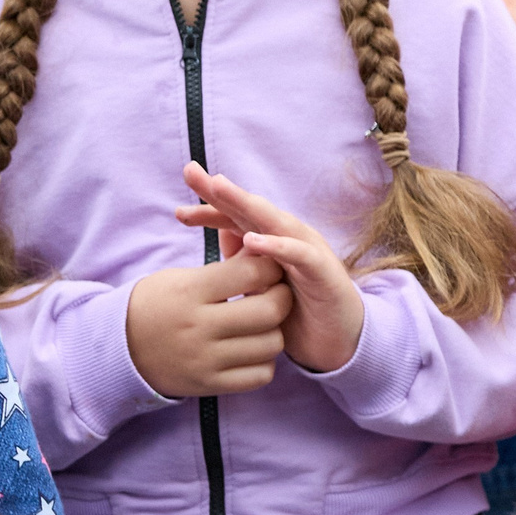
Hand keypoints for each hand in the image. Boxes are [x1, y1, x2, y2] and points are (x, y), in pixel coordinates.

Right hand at [125, 252, 292, 398]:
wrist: (115, 348)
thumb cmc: (157, 304)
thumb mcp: (183, 277)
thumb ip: (227, 267)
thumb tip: (269, 251)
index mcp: (189, 292)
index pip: (252, 273)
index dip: (270, 267)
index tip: (268, 269)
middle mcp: (197, 327)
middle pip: (270, 311)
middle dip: (281, 298)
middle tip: (275, 295)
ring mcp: (203, 360)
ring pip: (271, 344)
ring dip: (274, 331)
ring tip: (259, 324)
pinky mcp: (208, 385)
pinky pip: (261, 375)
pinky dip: (264, 362)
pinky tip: (250, 350)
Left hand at [177, 164, 365, 374]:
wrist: (337, 342)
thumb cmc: (298, 312)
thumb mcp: (261, 285)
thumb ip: (245, 259)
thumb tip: (223, 232)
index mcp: (273, 242)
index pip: (237, 219)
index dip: (209, 211)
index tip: (178, 213)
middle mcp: (291, 239)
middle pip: (251, 209)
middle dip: (221, 191)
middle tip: (191, 172)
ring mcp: (309, 251)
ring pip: (275, 221)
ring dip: (246, 204)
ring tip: (219, 189)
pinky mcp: (324, 271)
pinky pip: (300, 254)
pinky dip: (278, 245)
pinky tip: (253, 239)